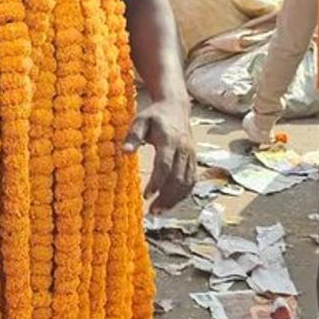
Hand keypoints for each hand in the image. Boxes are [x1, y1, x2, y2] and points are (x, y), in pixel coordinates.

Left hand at [124, 97, 195, 212]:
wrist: (176, 107)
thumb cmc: (155, 115)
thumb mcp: (140, 121)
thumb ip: (133, 136)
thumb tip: (125, 151)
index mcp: (169, 140)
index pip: (165, 165)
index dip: (157, 183)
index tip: (146, 196)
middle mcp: (183, 149)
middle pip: (178, 178)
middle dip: (166, 197)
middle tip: (152, 211)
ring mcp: (191, 155)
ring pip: (187, 182)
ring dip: (175, 199)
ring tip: (160, 211)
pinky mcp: (194, 159)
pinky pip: (192, 180)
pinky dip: (183, 194)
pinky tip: (171, 202)